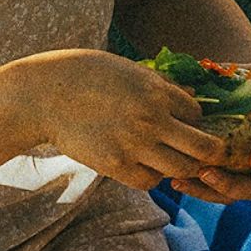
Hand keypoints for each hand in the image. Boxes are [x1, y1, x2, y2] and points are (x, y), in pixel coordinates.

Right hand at [17, 49, 227, 190]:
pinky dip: (152, 177)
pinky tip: (143, 166)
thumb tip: (191, 96)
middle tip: (198, 153)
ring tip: (168, 160)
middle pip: (202, 148)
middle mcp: (152, 119)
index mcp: (157, 91)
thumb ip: (160, 85)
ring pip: (180, 169)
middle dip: (206, 152)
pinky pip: (149, 181)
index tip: (183, 123)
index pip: (197, 113)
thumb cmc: (85, 75)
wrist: (44, 94)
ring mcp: (134, 145)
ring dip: (180, 167)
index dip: (194, 120)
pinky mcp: (115, 165)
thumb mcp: (129, 70)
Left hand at [172, 63, 250, 204]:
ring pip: (234, 195)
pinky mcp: (234, 177)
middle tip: (205, 172)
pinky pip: (218, 191)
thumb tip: (202, 67)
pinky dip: (198, 188)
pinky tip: (174, 180)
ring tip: (179, 181)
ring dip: (207, 192)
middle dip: (230, 184)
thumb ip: (233, 75)